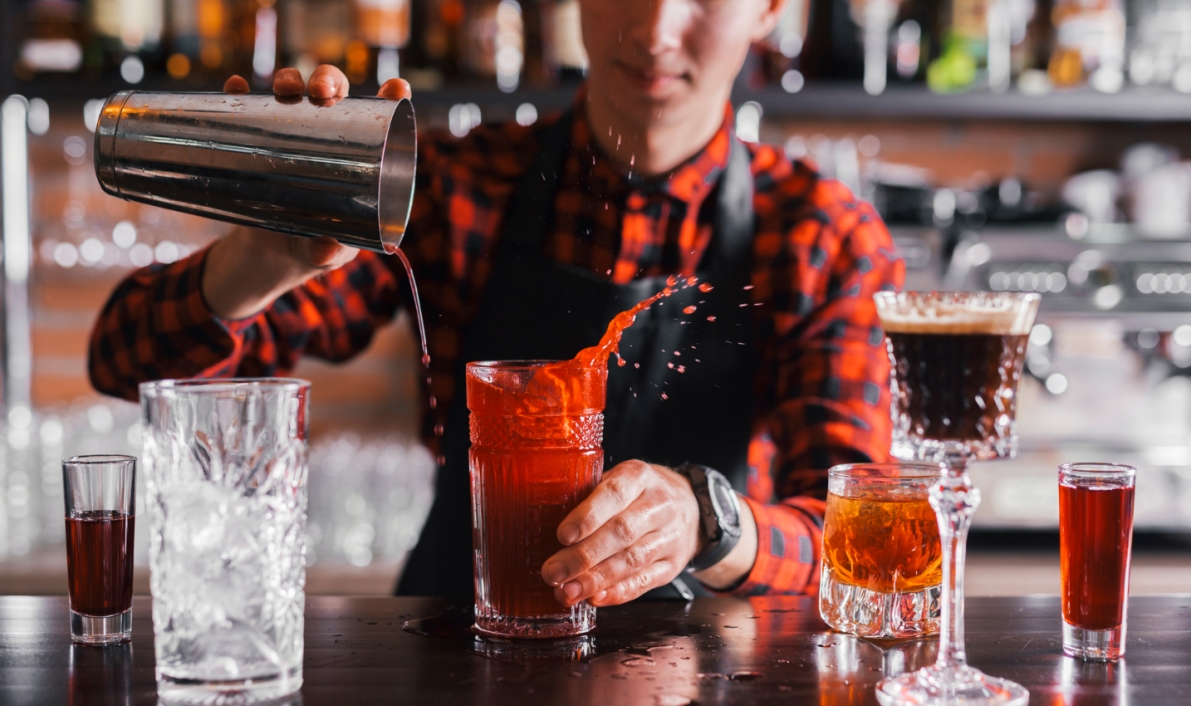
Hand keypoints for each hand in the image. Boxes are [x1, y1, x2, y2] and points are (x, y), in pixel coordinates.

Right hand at [202, 66, 412, 319]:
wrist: (272, 253)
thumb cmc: (318, 246)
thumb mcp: (330, 252)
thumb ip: (332, 251)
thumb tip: (322, 252)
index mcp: (361, 153)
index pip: (382, 116)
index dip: (392, 95)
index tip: (396, 86)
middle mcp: (328, 133)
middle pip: (333, 92)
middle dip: (328, 79)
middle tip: (321, 91)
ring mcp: (290, 132)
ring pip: (294, 92)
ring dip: (290, 79)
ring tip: (285, 88)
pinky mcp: (256, 139)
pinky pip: (247, 108)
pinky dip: (241, 94)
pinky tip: (237, 87)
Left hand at [540, 461, 702, 606]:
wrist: (692, 507)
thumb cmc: (639, 493)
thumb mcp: (619, 479)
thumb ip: (589, 495)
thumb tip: (540, 518)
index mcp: (639, 476)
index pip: (614, 494)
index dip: (588, 516)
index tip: (562, 535)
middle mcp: (659, 505)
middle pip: (621, 533)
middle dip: (583, 556)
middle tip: (553, 572)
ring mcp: (670, 537)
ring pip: (632, 561)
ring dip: (597, 580)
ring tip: (567, 592)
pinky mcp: (673, 565)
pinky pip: (645, 582)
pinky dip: (619, 593)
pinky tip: (595, 598)